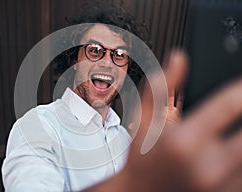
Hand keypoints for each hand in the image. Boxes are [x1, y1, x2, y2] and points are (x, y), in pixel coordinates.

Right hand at [84, 51, 241, 191]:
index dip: (241, 89)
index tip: (240, 85)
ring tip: (230, 130)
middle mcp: (206, 166)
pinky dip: (240, 156)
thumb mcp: (144, 120)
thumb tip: (179, 58)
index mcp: (184, 142)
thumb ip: (161, 88)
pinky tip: (229, 149)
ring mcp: (220, 185)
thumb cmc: (142, 158)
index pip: (230, 105)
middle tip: (238, 109)